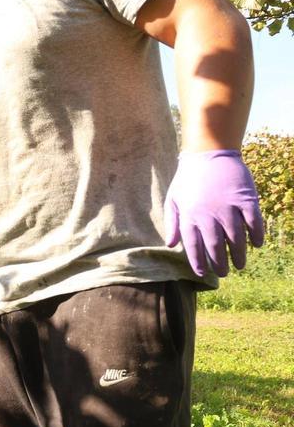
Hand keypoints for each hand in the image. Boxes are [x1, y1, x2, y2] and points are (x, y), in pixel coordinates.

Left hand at [164, 150, 263, 276]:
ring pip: (236, 239)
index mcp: (190, 217)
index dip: (199, 262)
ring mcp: (229, 208)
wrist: (208, 153)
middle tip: (224, 273)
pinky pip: (253, 223)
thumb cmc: (189, 179)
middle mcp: (209, 216)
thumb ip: (172, 223)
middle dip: (220, 263)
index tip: (203, 273)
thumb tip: (170, 245)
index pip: (194, 247)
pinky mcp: (246, 199)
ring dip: (239, 254)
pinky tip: (256, 244)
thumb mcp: (173, 199)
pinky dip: (256, 235)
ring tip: (240, 265)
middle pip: (216, 247)